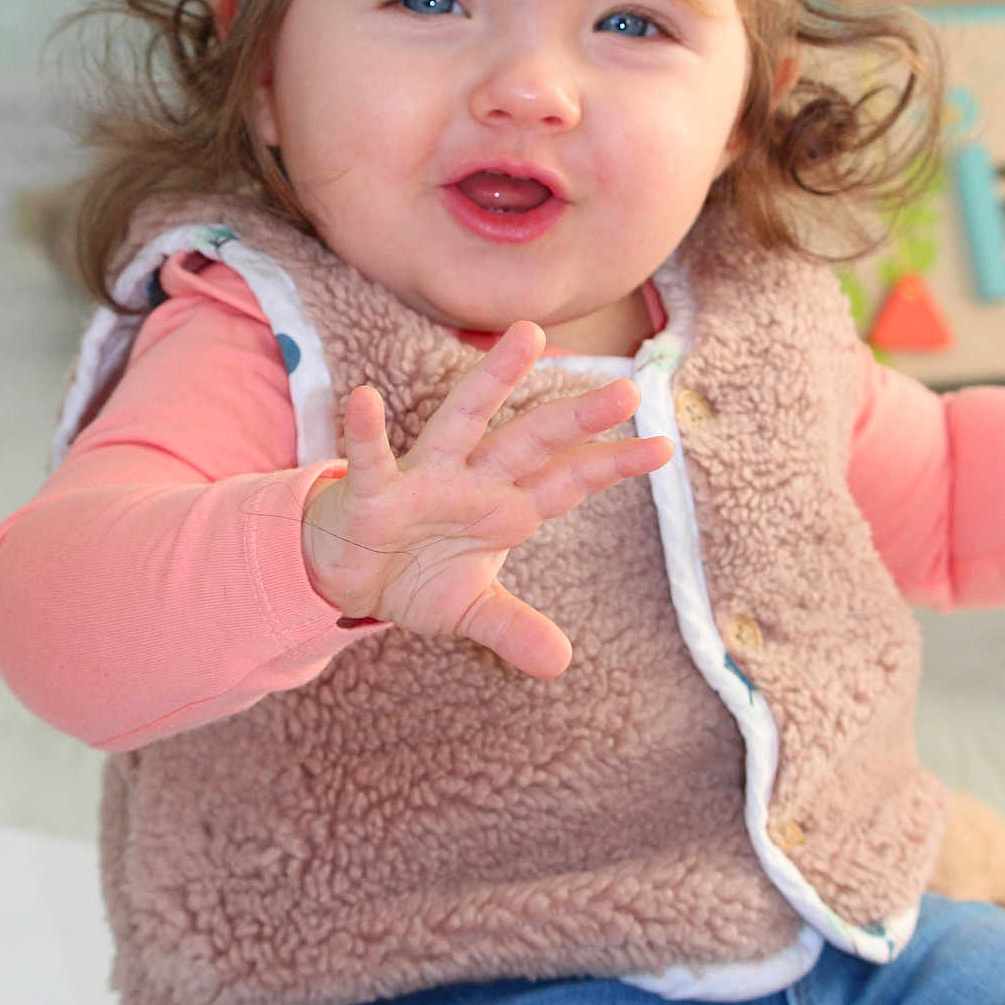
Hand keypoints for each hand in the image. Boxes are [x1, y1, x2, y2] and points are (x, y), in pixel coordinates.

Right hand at [301, 321, 670, 678]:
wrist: (341, 572)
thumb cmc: (410, 571)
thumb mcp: (468, 610)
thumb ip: (512, 629)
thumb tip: (561, 663)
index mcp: (503, 506)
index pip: (567, 481)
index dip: (611, 465)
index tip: (663, 446)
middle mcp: (472, 480)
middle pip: (532, 441)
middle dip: (577, 418)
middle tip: (629, 390)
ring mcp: (424, 479)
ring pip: (463, 420)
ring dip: (494, 381)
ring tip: (526, 340)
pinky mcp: (373, 492)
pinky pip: (371, 460)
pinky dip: (367, 431)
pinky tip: (363, 397)